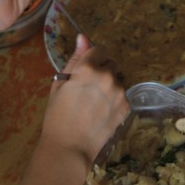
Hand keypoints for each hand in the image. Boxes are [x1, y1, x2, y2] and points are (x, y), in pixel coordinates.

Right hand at [41, 34, 129, 163]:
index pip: (99, 49)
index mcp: (87, 68)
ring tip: (94, 103)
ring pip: (116, 79)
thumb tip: (83, 37)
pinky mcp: (126, 105)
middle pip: (110, 63)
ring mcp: (119, 91)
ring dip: (108, 85)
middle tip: (89, 88)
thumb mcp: (60, 83)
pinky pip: (121, 94)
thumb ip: (75, 58)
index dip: (92, 58)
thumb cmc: (58, 116)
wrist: (70, 147)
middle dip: (102, 70)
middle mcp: (107, 76)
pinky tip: (101, 111)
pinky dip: (114, 99)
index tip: (86, 70)